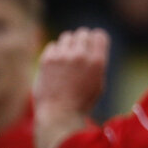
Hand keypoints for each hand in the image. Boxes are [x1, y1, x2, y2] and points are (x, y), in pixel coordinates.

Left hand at [32, 28, 108, 147]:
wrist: (58, 114)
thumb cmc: (80, 103)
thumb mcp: (98, 84)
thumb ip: (97, 64)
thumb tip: (93, 48)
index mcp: (97, 62)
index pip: (99, 35)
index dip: (95, 40)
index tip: (91, 47)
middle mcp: (80, 55)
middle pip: (83, 33)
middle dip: (81, 41)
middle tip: (77, 54)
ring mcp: (63, 56)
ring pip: (67, 37)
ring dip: (68, 46)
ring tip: (66, 60)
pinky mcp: (47, 59)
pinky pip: (53, 46)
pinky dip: (55, 53)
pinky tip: (55, 66)